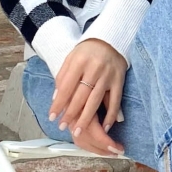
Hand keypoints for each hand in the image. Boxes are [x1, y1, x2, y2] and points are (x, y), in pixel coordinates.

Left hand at [50, 35, 126, 150]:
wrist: (110, 40)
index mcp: (79, 61)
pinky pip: (115, 101)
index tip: (52, 117)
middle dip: (70, 114)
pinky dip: (110, 115)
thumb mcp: (71, 58)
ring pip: (96, 101)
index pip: (66, 87)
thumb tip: (56, 99)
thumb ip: (62, 77)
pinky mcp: (119, 81)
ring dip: (86, 118)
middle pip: (80, 96)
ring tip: (78, 131)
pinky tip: (104, 127)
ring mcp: (108, 75)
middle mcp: (94, 68)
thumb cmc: (87, 52)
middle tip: (63, 127)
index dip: (58, 103)